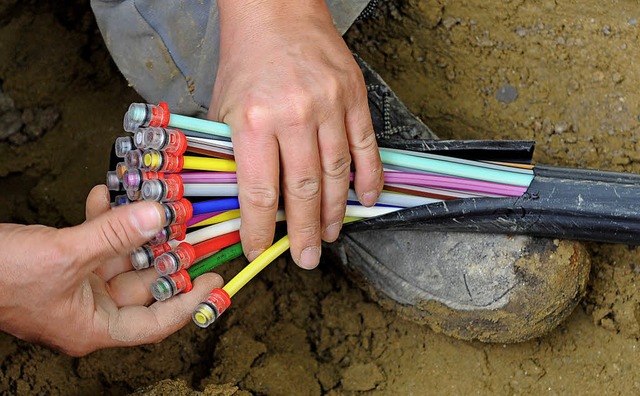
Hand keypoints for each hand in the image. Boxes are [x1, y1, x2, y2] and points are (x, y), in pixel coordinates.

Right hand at [0, 185, 221, 355]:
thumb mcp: (65, 254)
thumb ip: (114, 234)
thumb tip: (159, 215)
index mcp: (93, 326)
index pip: (155, 322)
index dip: (189, 302)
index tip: (214, 280)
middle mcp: (89, 309)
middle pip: (143, 286)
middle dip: (165, 255)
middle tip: (190, 231)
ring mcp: (76, 286)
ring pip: (120, 258)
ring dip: (134, 231)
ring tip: (154, 205)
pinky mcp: (63, 264)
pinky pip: (93, 243)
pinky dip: (101, 220)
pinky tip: (104, 195)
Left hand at [210, 0, 383, 268]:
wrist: (277, 12)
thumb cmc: (247, 61)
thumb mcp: (223, 108)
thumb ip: (233, 154)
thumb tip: (246, 202)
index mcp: (253, 121)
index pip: (259, 193)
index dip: (260, 230)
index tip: (260, 250)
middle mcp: (293, 116)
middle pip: (303, 191)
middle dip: (305, 232)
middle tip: (306, 258)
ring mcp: (329, 106)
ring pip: (336, 175)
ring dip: (335, 212)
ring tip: (330, 235)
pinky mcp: (354, 97)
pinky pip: (365, 147)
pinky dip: (369, 178)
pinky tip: (367, 199)